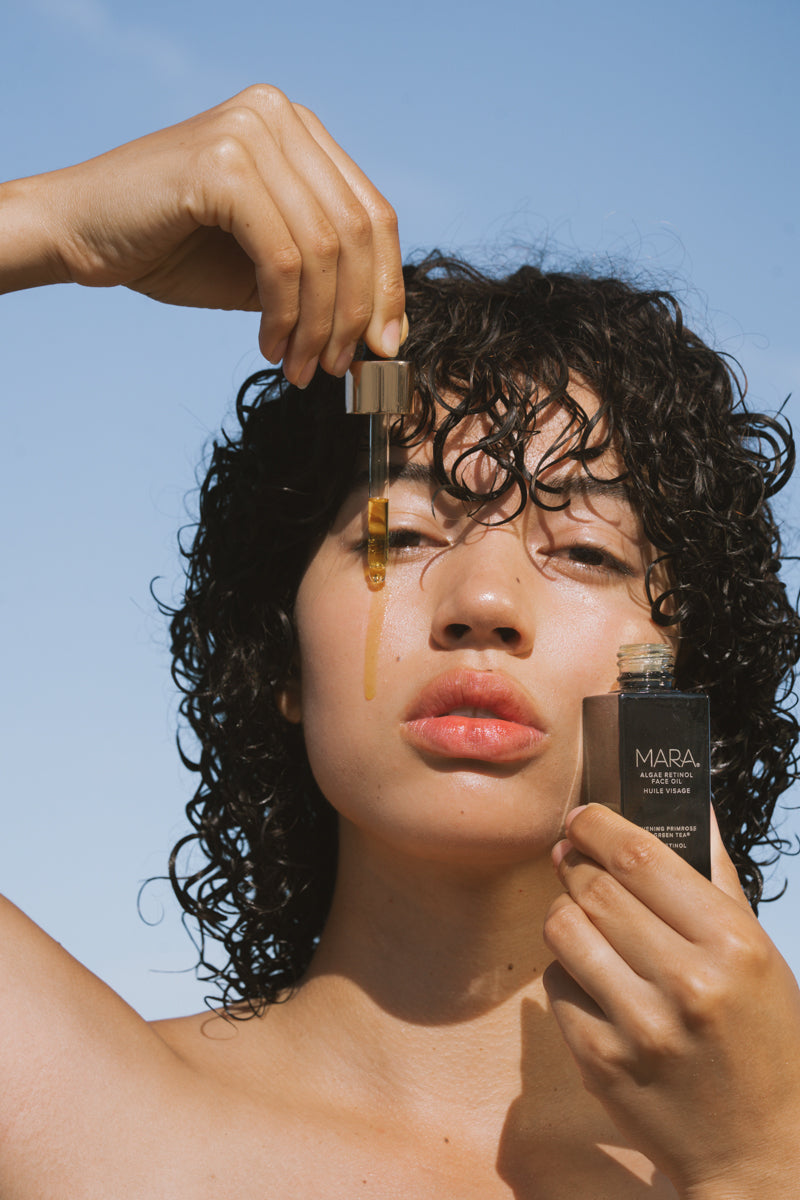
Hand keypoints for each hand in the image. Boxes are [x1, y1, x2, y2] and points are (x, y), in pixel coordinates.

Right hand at [0, 85, 404, 384]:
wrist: (79, 233)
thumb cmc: (169, 249)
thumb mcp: (265, 265)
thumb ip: (323, 279)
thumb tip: (389, 331)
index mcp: (298, 131)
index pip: (372, 212)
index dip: (387, 286)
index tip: (386, 347)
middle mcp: (280, 117)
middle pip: (357, 231)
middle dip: (356, 313)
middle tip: (341, 369)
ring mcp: (251, 132)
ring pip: (322, 250)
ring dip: (318, 326)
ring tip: (302, 369)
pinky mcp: (222, 164)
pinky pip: (282, 259)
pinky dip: (285, 315)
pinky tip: (270, 346)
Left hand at [543, 803, 799, 1198]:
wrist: (761, 1152)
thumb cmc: (764, 1039)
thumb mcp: (759, 954)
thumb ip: (717, 878)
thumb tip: (688, 807)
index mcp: (732, 945)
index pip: (640, 857)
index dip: (598, 826)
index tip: (583, 817)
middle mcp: (687, 983)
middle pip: (594, 887)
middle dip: (575, 863)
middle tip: (573, 858)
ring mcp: (639, 1027)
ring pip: (563, 928)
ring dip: (564, 912)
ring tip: (582, 917)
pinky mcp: (601, 1060)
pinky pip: (556, 984)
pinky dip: (568, 971)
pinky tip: (595, 978)